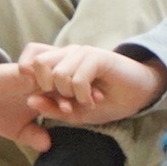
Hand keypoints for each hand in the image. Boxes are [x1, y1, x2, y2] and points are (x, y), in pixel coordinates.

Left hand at [18, 43, 166, 125]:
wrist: (138, 96)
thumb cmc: (105, 102)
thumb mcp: (74, 112)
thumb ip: (52, 108)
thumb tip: (30, 101)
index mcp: (59, 61)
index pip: (30, 57)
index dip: (29, 76)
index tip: (44, 95)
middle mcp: (68, 53)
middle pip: (38, 64)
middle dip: (48, 88)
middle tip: (65, 100)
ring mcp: (83, 53)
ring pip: (59, 74)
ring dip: (70, 95)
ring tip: (84, 101)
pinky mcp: (98, 57)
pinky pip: (78, 79)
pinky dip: (83, 96)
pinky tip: (93, 100)